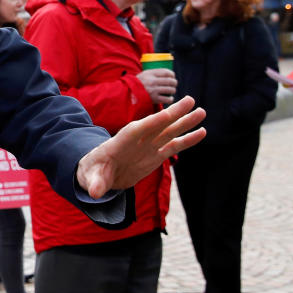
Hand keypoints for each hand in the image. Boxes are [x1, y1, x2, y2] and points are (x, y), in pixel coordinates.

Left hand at [76, 95, 205, 197]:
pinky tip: (201, 131)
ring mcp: (147, 147)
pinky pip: (173, 147)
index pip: (135, 131)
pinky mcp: (155, 156)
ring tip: (201, 111)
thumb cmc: (91, 172)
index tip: (166, 115)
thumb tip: (94, 193)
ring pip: (168, 132)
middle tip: (190, 100)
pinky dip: (187, 140)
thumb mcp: (90, 178)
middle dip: (172, 114)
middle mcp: (136, 142)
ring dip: (184, 122)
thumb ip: (95, 184)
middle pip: (156, 125)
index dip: (150, 123)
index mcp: (119, 143)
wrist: (98, 173)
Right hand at [136, 68, 176, 105]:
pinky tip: (168, 98)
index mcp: (149, 74)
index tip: (172, 76)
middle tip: (173, 84)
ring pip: (171, 90)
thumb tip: (167, 73)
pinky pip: (168, 99)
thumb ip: (153, 73)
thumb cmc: (137, 84)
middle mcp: (152, 81)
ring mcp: (153, 91)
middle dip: (174, 83)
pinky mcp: (154, 99)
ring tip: (171, 91)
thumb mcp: (143, 75)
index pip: (166, 72)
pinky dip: (170, 99)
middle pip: (170, 81)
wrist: (128, 95)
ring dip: (173, 90)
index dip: (172, 74)